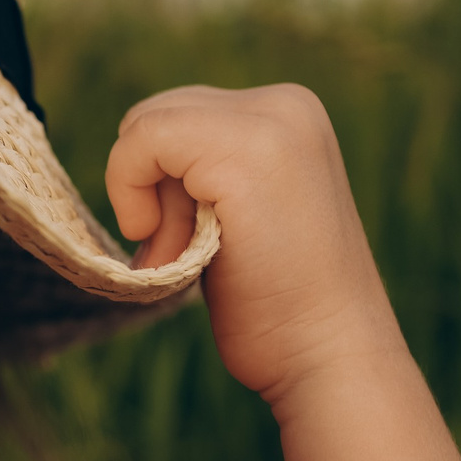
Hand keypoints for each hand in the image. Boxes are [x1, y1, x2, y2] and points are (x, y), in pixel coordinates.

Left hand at [106, 83, 399, 406]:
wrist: (328, 355)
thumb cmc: (281, 306)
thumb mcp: (241, 215)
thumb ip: (205, 172)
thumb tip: (132, 158)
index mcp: (291, 113)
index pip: (180, 114)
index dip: (161, 181)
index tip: (190, 241)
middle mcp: (286, 104)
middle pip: (157, 114)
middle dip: (151, 187)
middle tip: (185, 252)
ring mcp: (269, 122)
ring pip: (146, 124)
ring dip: (147, 200)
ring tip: (188, 255)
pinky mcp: (243, 152)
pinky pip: (142, 140)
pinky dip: (131, 194)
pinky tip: (169, 246)